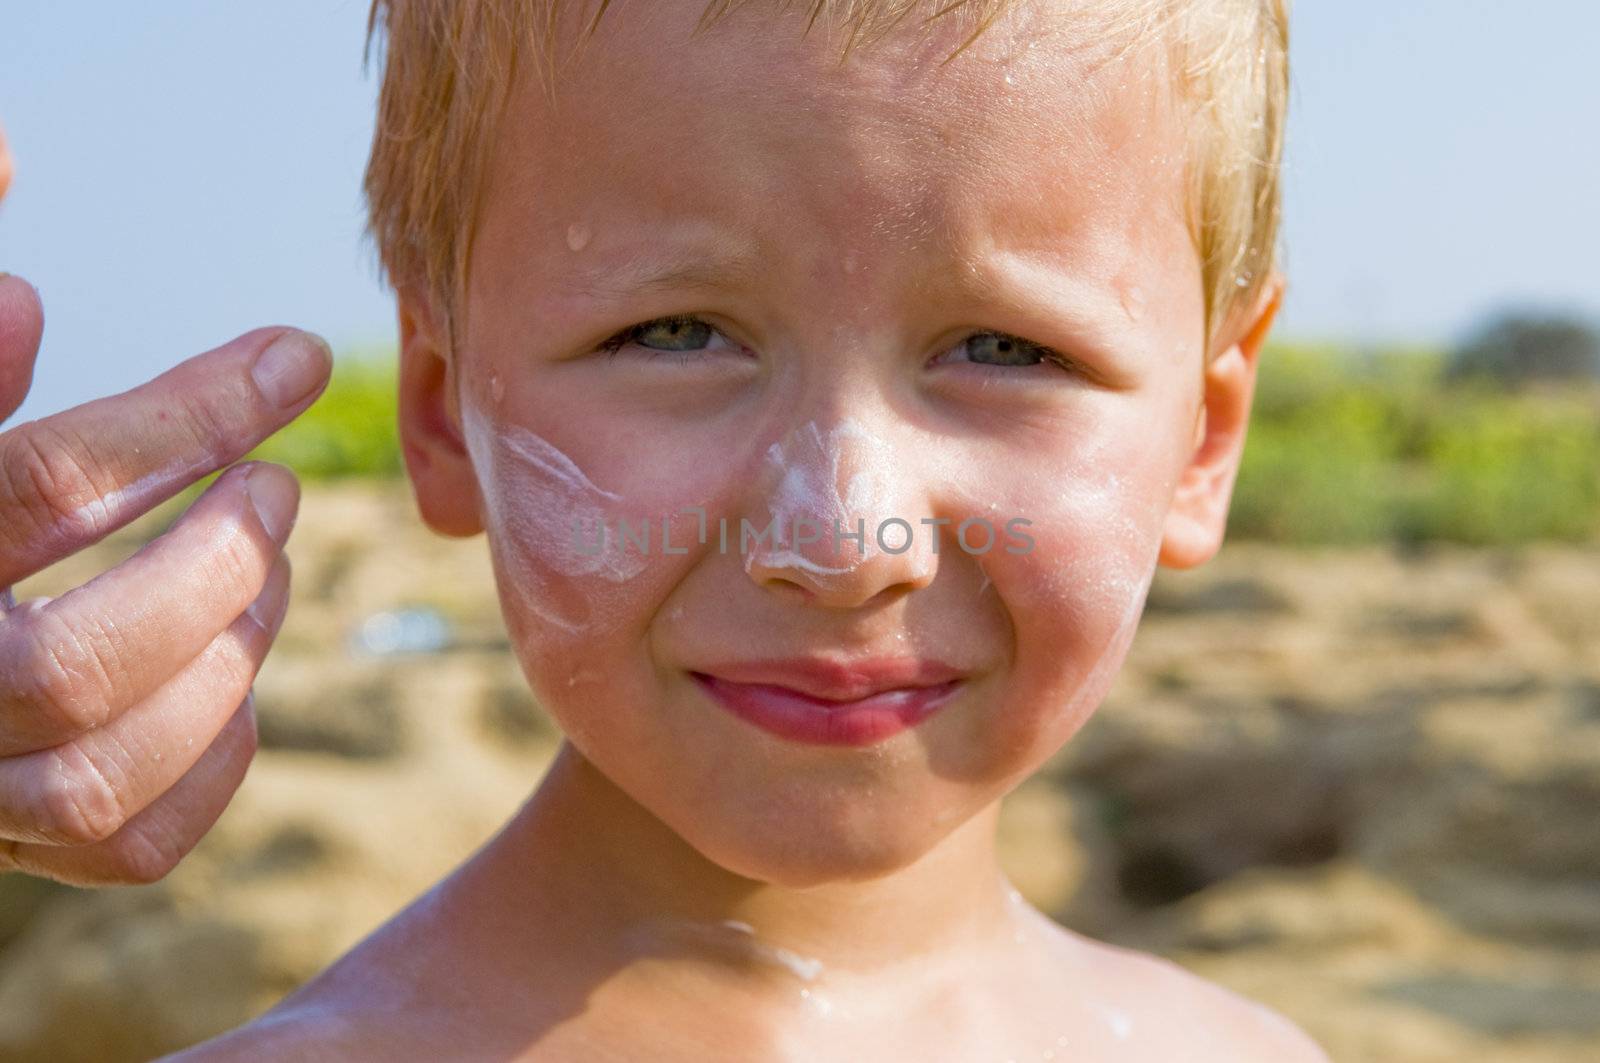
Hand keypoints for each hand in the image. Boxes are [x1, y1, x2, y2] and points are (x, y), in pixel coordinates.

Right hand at [0, 272, 331, 884]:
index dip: (186, 412)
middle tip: (280, 485)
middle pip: (72, 665)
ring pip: (101, 770)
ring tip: (270, 563)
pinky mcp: (6, 846)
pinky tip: (238, 674)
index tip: (297, 355)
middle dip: (210, 563)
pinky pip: (128, 841)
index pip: (38, 488)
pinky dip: (213, 756)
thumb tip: (15, 167)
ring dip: (225, 654)